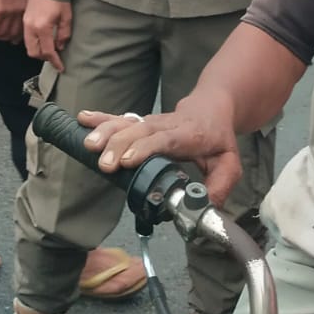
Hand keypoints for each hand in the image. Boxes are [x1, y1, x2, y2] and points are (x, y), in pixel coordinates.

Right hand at [0, 0, 28, 43]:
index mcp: (25, 10)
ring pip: (2, 32)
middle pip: (13, 34)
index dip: (16, 36)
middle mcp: (19, 14)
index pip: (23, 30)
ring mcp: (9, 13)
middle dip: (5, 37)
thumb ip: (20, 6)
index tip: (11, 37)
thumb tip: (16, 15)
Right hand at [23, 0, 72, 71]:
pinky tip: (42, 40)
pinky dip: (34, 43)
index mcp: (43, 27)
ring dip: (38, 51)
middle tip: (55, 57)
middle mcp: (31, 28)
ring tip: (48, 49)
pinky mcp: (24, 19)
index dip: (55, 61)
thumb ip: (63, 34)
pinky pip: (26, 37)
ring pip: (28, 46)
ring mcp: (25, 23)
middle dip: (44, 58)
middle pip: (34, 52)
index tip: (61, 67)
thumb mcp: (66, 16)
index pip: (48, 51)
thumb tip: (60, 47)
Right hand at [78, 94, 242, 204]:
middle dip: (119, 146)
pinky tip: (83, 119)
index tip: (127, 160)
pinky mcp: (140, 121)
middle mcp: (166, 126)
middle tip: (104, 164)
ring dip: (106, 132)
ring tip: (89, 144)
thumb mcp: (230, 163)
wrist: (210, 107)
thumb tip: (203, 206)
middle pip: (140, 131)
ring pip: (127, 123)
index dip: (145, 148)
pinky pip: (119, 118)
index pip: (164, 140)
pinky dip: (101, 118)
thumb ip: (221, 185)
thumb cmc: (218, 137)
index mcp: (188, 136)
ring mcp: (151, 122)